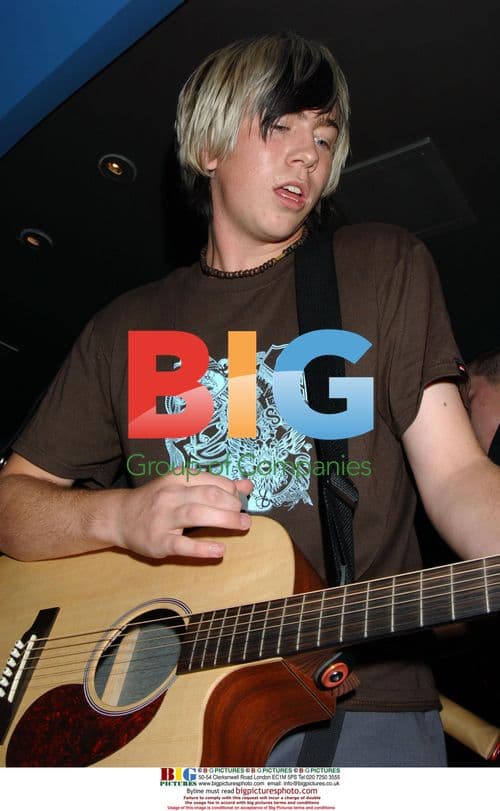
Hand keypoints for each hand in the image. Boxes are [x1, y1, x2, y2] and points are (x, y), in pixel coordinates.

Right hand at [114, 471, 252, 558]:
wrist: (120, 516)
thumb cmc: (157, 501)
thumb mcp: (184, 487)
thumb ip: (216, 486)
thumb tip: (247, 486)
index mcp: (178, 478)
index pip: (213, 481)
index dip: (232, 491)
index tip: (241, 501)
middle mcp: (170, 495)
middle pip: (208, 495)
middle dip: (232, 504)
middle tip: (244, 516)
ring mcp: (163, 518)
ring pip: (197, 514)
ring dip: (225, 520)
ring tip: (243, 525)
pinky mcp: (158, 541)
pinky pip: (182, 544)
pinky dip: (203, 548)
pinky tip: (220, 550)